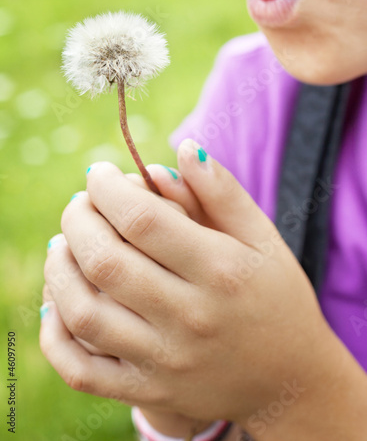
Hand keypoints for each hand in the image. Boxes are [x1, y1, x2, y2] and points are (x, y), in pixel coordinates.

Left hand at [40, 139, 366, 439]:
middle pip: (106, 261)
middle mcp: (191, 318)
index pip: (143, 220)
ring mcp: (167, 361)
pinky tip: (57, 303)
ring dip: (60, 269)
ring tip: (63, 244)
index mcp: (221, 271)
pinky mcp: (151, 392)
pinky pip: (82, 371)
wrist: (289, 379)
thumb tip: (183, 148)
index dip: (108, 188)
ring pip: (84, 314)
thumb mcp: (263, 239)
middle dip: (77, 220)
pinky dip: (54, 335)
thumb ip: (223, 193)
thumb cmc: (278, 298)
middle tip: (79, 204)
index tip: (98, 174)